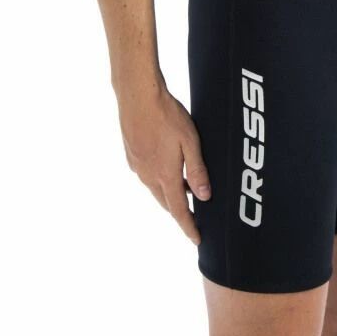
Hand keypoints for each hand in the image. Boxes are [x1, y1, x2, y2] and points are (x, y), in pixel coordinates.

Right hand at [117, 80, 210, 243]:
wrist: (137, 95)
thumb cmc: (167, 115)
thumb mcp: (190, 141)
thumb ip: (197, 170)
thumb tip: (204, 196)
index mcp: (165, 175)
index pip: (179, 210)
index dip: (189, 226)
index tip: (197, 239)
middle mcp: (148, 175)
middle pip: (167, 203)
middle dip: (180, 213)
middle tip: (194, 219)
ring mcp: (137, 166)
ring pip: (156, 189)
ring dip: (170, 194)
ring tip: (186, 192)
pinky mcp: (132, 154)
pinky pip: (147, 175)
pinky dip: (159, 180)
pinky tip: (167, 169)